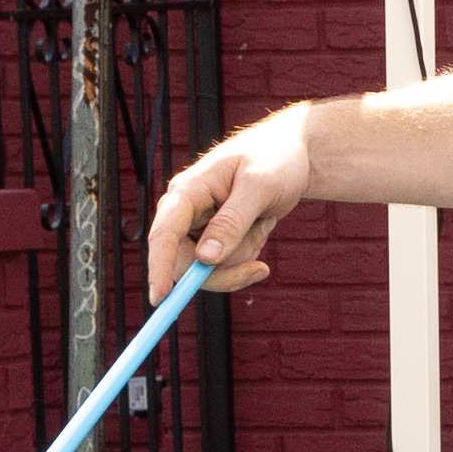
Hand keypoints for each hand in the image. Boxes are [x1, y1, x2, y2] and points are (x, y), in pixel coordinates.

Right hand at [144, 111, 315, 292]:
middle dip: (225, 269)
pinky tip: (262, 225)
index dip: (159, 267)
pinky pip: (226, 263)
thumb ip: (232, 222)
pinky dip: (248, 251)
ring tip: (262, 220)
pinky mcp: (215, 236)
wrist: (293, 153)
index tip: (161, 298)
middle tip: (261, 269)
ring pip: (210, 267)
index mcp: (187, 191)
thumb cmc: (274, 159)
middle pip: (185, 262)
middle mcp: (186, 211)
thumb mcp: (258, 187)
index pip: (163, 234)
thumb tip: (204, 259)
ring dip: (244, 253)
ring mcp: (199, 225)